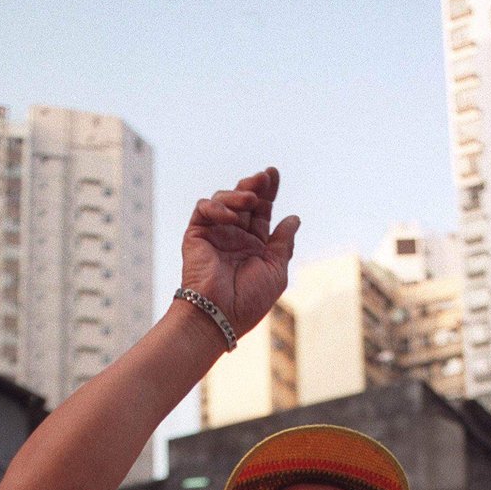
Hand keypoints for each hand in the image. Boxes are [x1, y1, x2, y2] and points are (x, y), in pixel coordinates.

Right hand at [180, 166, 299, 339]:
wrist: (221, 314)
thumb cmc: (249, 300)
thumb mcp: (276, 270)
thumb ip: (283, 243)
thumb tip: (294, 218)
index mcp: (254, 245)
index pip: (262, 212)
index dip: (268, 192)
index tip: (273, 174)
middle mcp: (235, 237)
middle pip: (244, 201)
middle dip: (254, 185)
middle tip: (264, 176)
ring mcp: (215, 234)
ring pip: (223, 200)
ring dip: (238, 195)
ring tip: (251, 200)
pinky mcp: (196, 235)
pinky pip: (203, 209)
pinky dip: (216, 207)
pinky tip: (229, 217)